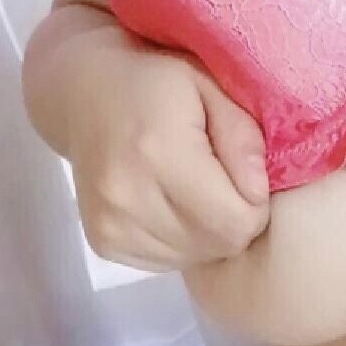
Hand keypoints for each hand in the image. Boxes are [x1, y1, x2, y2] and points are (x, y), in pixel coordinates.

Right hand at [68, 40, 270, 272]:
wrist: (86, 94)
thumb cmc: (158, 82)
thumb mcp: (209, 86)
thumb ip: (240, 135)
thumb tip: (258, 191)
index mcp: (160, 152)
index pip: (234, 221)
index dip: (256, 203)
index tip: (247, 174)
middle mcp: (129, 197)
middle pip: (217, 245)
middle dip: (235, 219)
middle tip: (226, 180)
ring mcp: (110, 227)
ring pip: (193, 259)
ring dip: (207, 233)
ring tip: (195, 188)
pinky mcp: (102, 243)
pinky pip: (166, 263)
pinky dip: (181, 241)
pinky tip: (171, 203)